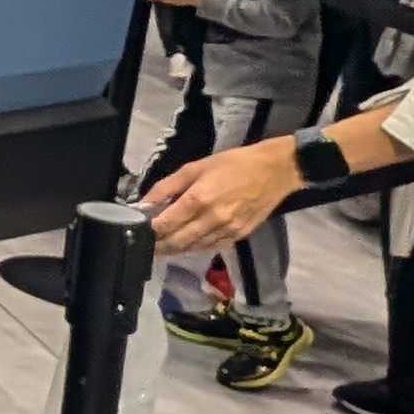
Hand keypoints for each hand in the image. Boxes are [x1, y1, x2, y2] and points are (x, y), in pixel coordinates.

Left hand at [144, 134, 303, 252]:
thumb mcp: (196, 167)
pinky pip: (211, 247)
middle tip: (146, 246)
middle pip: (177, 241)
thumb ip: (167, 186)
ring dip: (176, 249)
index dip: (150, 231)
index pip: (166, 224)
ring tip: (162, 248)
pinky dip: (196, 247)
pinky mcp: (238, 236)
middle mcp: (211, 218)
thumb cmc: (233, 164)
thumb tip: (144, 203)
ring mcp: (226, 230)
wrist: (275, 171)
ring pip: (193, 248)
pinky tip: (187, 244)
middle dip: (159, 246)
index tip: (138, 231)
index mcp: (198, 199)